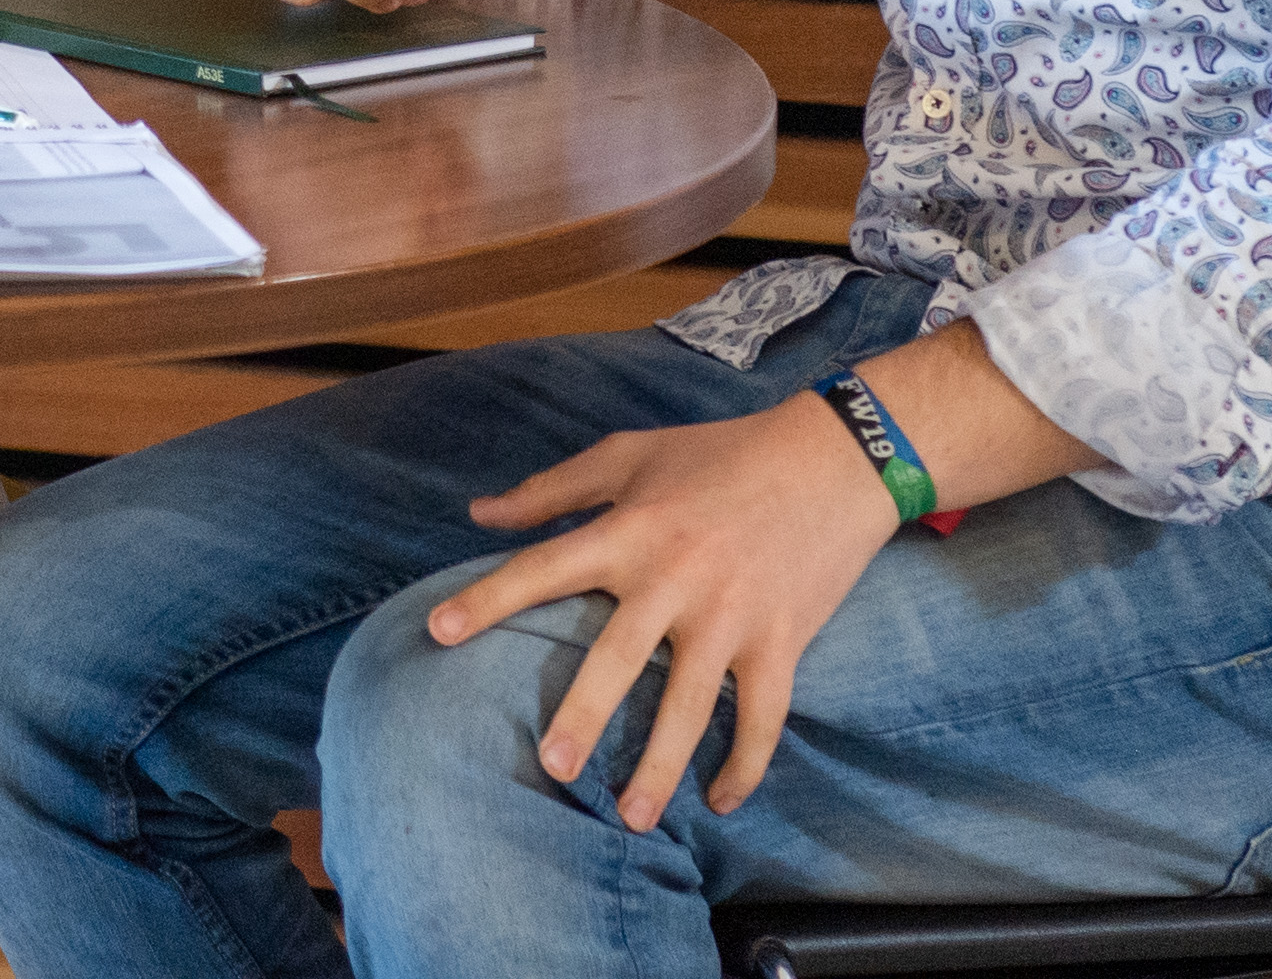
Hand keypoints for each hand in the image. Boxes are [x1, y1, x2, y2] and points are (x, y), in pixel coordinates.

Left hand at [426, 396, 900, 828]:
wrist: (833, 459)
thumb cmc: (718, 453)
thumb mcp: (629, 455)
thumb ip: (551, 490)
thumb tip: (479, 514)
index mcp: (631, 529)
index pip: (544, 568)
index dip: (488, 599)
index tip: (438, 634)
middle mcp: (676, 578)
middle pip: (619, 657)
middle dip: (584, 714)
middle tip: (552, 767)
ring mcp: (732, 616)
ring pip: (692, 705)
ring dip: (662, 765)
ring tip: (633, 818)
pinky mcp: (782, 642)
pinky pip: (763, 717)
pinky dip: (745, 763)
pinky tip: (720, 800)